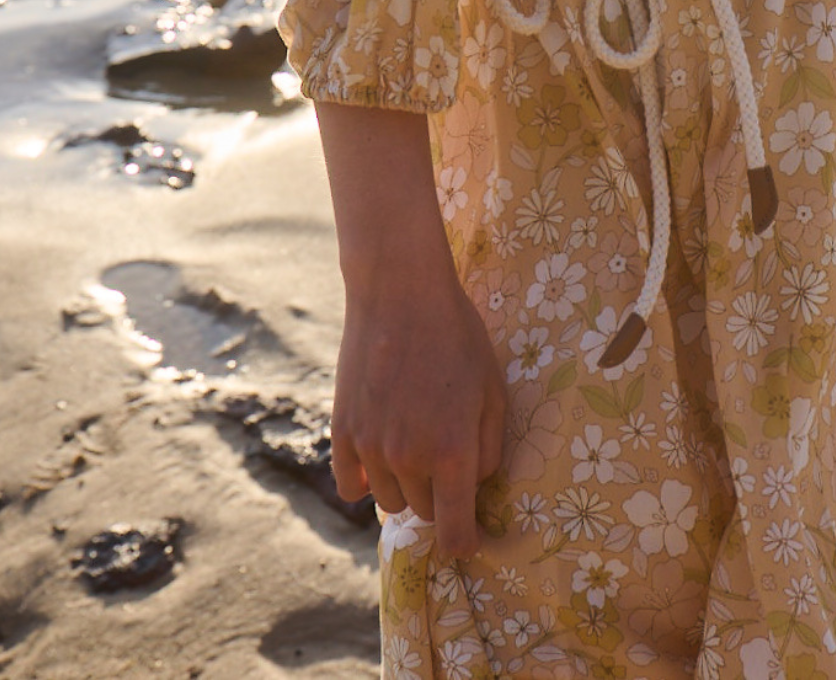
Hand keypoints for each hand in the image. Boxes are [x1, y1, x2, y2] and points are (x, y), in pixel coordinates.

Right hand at [330, 242, 507, 555]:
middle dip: (440, 497)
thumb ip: (488, 449)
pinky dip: (366, 480)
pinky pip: (351, 486)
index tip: (467, 537)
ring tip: (416, 439)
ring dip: (406, 484)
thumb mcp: (493, 389)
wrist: (400, 293)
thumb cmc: (457, 337)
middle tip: (447, 457)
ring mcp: (371, 448)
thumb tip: (475, 488)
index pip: (454, 531)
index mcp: (452, 452)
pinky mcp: (342, 433)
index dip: (464, 542)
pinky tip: (380, 453)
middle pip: (424, 513)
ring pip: (389, 500)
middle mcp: (409, 459)